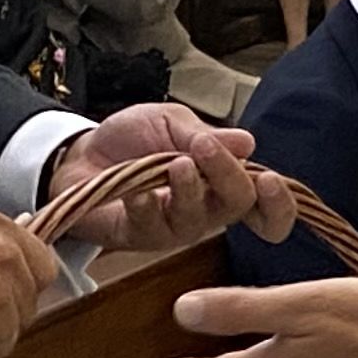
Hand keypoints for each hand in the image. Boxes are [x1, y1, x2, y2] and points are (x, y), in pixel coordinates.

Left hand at [49, 104, 287, 249]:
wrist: (80, 152)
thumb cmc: (132, 138)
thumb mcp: (171, 122)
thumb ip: (206, 134)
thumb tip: (248, 142)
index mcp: (222, 180)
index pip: (264, 203)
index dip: (277, 202)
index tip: (269, 181)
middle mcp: (206, 208)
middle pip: (237, 205)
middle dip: (227, 176)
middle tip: (206, 148)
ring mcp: (174, 227)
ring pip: (198, 219)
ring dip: (189, 189)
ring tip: (175, 164)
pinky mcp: (141, 236)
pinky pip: (152, 225)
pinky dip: (146, 203)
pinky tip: (137, 189)